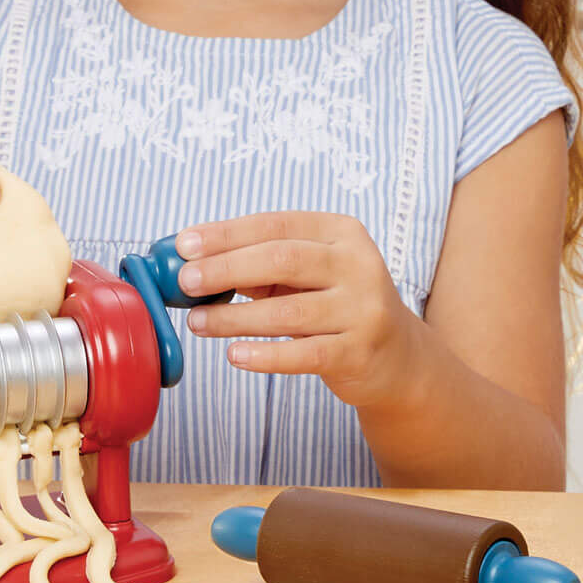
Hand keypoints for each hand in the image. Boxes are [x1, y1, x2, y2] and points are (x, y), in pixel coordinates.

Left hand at [174, 213, 420, 406]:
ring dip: (234, 318)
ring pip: (288, 312)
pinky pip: (303, 354)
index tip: (184, 246)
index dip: (227, 234)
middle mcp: (359, 265)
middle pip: (283, 260)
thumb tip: (195, 264)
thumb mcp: (309, 275)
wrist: (397, 356)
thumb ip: (261, 266)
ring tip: (198, 323)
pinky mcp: (359, 351)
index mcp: (342, 233)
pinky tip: (235, 355)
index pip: (276, 225)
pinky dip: (264, 356)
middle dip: (227, 268)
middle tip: (186, 282)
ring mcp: (363, 309)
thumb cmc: (338, 306)